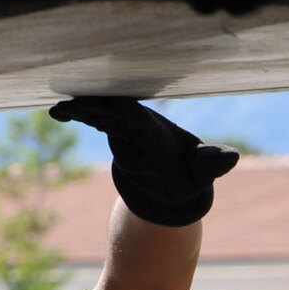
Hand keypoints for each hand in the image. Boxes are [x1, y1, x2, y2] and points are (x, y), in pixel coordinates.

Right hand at [47, 97, 238, 226]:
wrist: (175, 188)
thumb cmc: (189, 179)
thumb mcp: (200, 175)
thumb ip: (211, 164)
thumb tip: (232, 157)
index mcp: (159, 133)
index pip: (139, 120)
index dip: (124, 113)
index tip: (108, 105)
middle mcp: (141, 125)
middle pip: (116, 110)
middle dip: (97, 105)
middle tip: (76, 102)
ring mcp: (126, 128)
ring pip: (102, 113)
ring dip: (82, 109)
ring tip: (60, 108)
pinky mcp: (115, 133)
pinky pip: (95, 121)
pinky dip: (78, 116)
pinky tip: (56, 113)